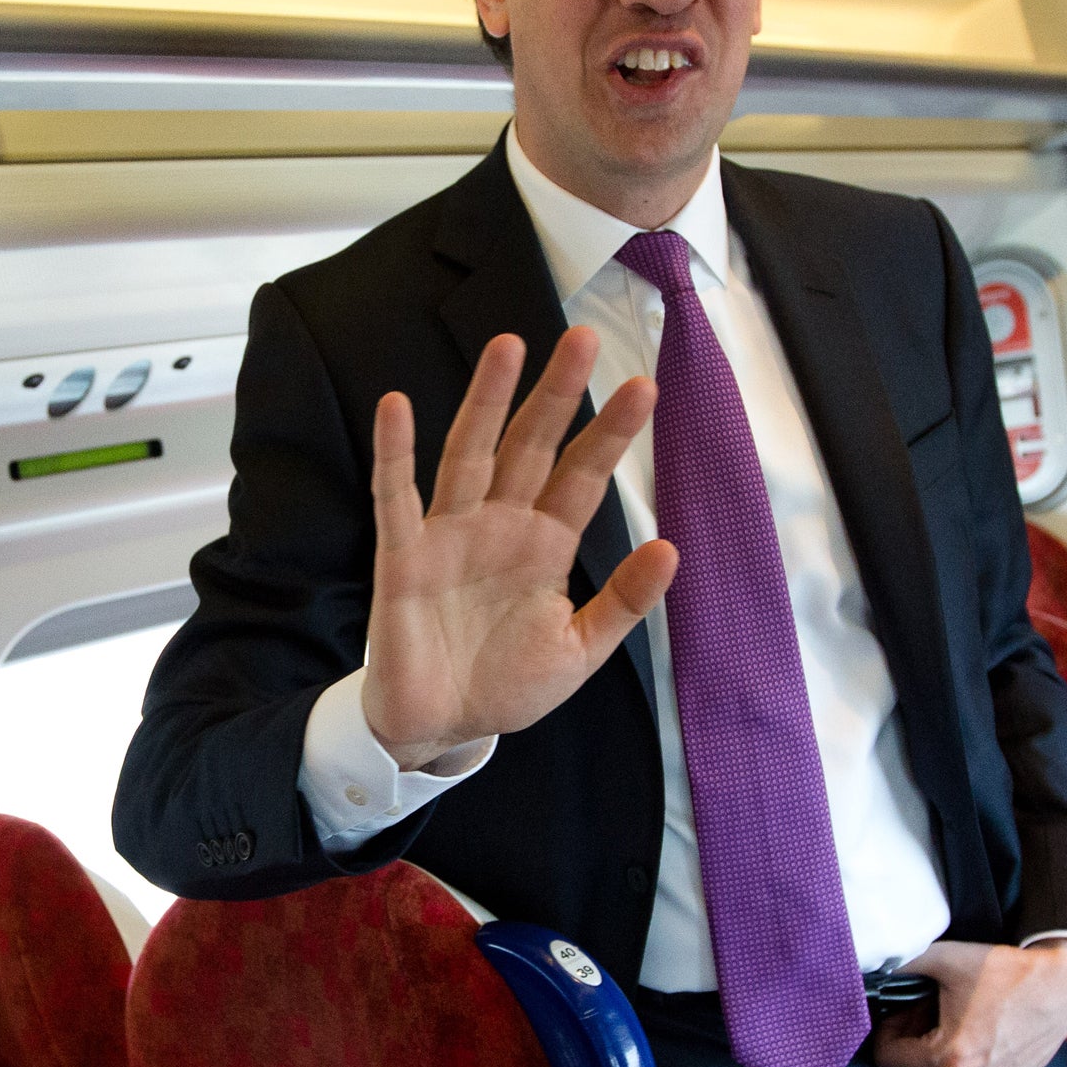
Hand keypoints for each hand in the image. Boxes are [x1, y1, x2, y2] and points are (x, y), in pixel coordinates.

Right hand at [361, 327, 677, 769]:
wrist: (440, 728)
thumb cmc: (506, 684)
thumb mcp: (580, 649)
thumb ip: (622, 601)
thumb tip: (671, 547)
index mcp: (546, 544)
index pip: (584, 475)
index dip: (611, 433)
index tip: (645, 388)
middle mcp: (500, 524)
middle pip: (532, 445)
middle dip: (557, 394)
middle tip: (582, 338)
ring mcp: (450, 533)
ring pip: (471, 452)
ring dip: (487, 400)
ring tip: (509, 345)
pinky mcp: (403, 555)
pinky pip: (397, 497)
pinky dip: (395, 453)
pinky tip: (398, 406)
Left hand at [872, 939, 1066, 1066]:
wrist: (1062, 984)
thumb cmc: (1007, 971)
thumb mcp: (947, 958)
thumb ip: (902, 960)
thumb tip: (873, 959)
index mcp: (950, 1059)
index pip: (887, 1056)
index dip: (889, 1025)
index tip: (905, 1003)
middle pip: (914, 1063)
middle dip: (916, 1032)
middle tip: (934, 1001)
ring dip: (940, 1042)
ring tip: (960, 1012)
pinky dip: (966, 1055)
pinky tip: (980, 1026)